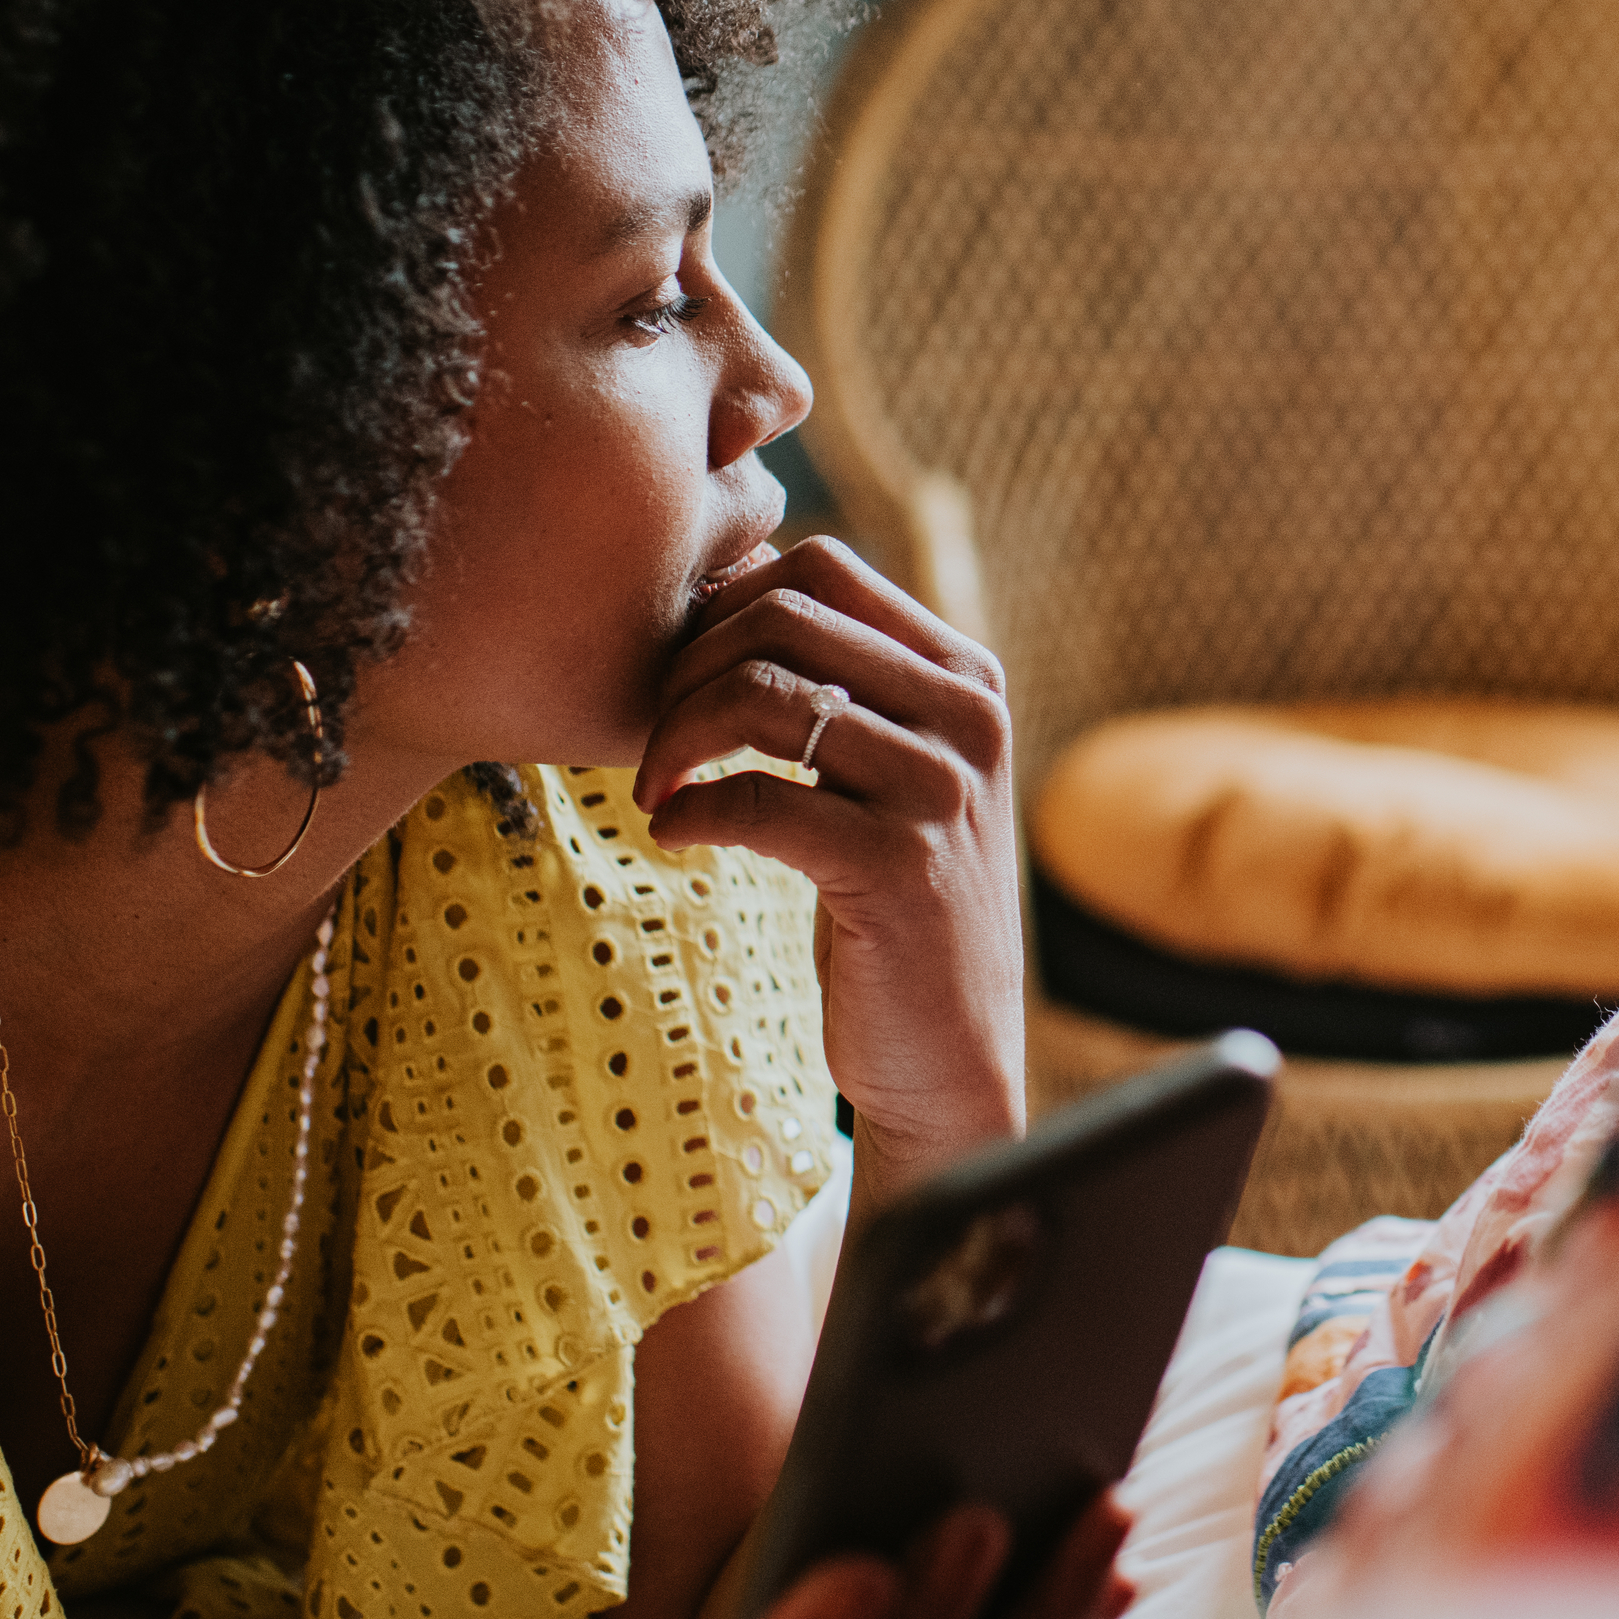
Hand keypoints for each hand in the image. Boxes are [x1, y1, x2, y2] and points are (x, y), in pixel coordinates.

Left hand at [640, 539, 1025, 1192]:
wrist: (949, 1051)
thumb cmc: (893, 901)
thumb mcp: (891, 773)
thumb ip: (843, 686)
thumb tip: (721, 585)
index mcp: (965, 675)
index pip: (822, 567)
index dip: (726, 600)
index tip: (681, 673)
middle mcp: (966, 718)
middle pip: (785, 617)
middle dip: (687, 667)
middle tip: (652, 739)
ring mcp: (939, 792)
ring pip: (765, 697)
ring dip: (675, 735)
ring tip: (655, 787)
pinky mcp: (899, 870)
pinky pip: (757, 799)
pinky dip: (690, 809)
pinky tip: (674, 831)